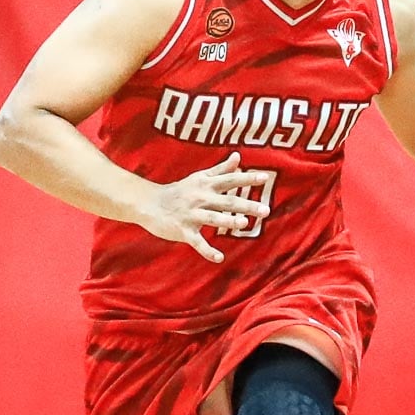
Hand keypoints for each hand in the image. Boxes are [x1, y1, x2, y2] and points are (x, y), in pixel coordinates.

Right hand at [140, 152, 270, 262]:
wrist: (149, 203)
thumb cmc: (179, 191)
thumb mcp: (199, 177)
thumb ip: (221, 169)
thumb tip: (238, 156)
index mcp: (207, 185)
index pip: (230, 180)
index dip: (247, 179)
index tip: (265, 179)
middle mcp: (201, 198)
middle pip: (227, 201)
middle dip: (246, 205)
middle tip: (265, 210)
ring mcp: (192, 215)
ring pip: (213, 219)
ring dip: (228, 221)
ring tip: (244, 224)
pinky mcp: (183, 230)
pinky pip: (197, 242)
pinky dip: (207, 251)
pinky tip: (219, 258)